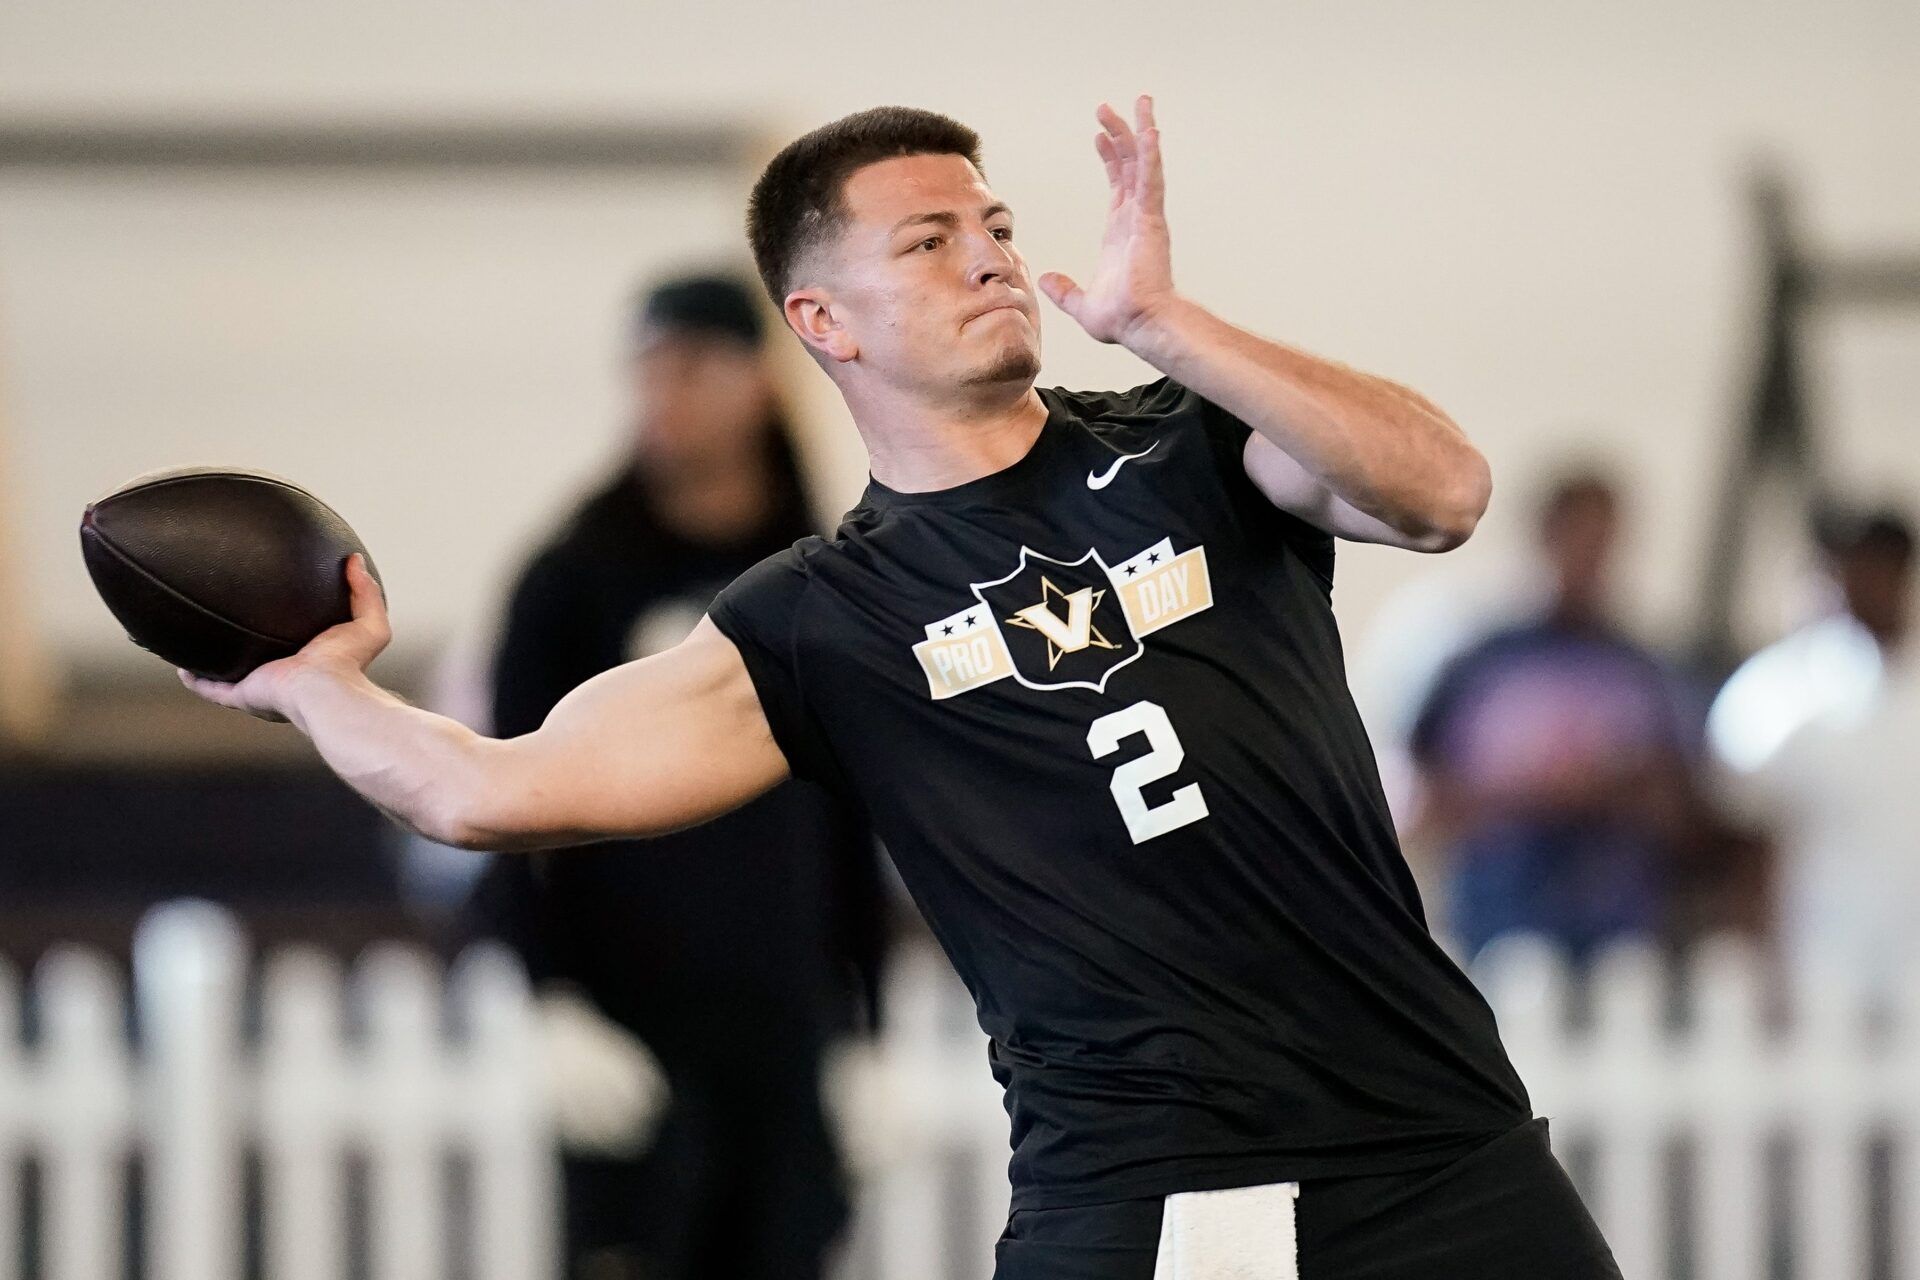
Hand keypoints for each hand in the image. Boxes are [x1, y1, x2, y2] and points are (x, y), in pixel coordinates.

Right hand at [177, 552, 390, 722]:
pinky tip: (182, 666)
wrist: (325, 688)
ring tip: (198, 639)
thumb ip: (364, 591)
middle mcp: (282, 676)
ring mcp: (260, 686)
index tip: (272, 609)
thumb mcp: (367, 623)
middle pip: (259, 659)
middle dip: (246, 644)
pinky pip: (211, 688)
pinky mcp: (242, 694)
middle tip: (230, 619)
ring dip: (215, 661)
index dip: (283, 630)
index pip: (293, 644)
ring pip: (231, 673)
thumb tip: (355, 560)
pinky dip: (196, 680)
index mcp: (308, 663)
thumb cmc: (347, 663)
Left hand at [1039, 94, 1177, 346]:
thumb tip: (1045, 280)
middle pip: (1130, 165)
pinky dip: (1151, 153)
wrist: (1140, 325)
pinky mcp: (1151, 219)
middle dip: (1121, 134)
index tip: (1100, 136)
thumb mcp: (1082, 304)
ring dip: (1139, 130)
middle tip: (1108, 108)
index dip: (1111, 158)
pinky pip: (1151, 178)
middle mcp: (1136, 218)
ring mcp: (1146, 216)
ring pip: (1143, 163)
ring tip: (1140, 101)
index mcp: (1121, 232)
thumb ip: (1065, 290)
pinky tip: (1149, 128)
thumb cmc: (1123, 319)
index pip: (1118, 185)